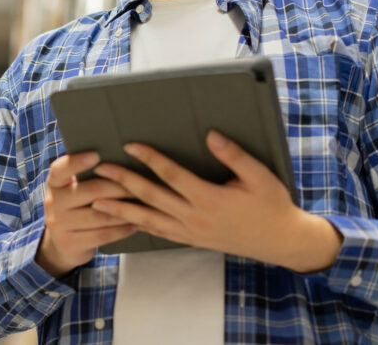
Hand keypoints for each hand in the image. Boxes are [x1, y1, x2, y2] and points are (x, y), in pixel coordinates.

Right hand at [35, 151, 137, 276]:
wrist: (63, 243)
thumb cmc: (77, 207)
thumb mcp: (73, 190)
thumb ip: (87, 177)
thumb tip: (121, 163)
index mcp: (54, 182)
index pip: (61, 169)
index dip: (77, 162)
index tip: (96, 155)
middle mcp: (53, 202)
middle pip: (91, 191)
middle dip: (119, 187)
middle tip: (141, 184)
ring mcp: (58, 224)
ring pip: (100, 215)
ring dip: (125, 210)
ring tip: (143, 204)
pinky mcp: (70, 244)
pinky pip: (102, 235)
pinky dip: (121, 229)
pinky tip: (135, 224)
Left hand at [92, 132, 341, 272]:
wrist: (280, 242)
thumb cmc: (272, 205)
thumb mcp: (260, 177)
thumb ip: (235, 155)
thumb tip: (211, 135)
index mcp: (210, 199)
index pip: (172, 175)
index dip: (150, 158)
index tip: (130, 145)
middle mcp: (195, 217)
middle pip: (152, 197)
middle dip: (123, 182)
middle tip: (101, 169)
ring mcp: (191, 232)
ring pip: (148, 220)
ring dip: (121, 209)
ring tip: (96, 201)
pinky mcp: (191, 240)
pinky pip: (159, 233)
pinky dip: (138, 226)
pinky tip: (122, 220)